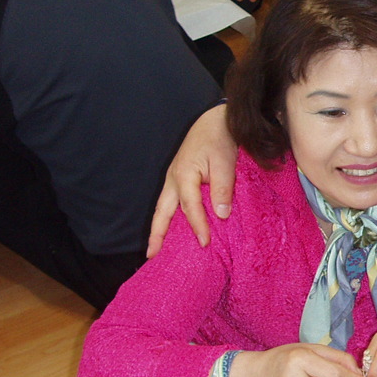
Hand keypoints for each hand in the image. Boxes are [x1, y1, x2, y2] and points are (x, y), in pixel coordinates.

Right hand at [147, 104, 236, 256]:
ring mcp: (173, 178)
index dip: (198, 226)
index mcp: (184, 175)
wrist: (214, 120)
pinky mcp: (179, 178)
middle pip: (162, 212)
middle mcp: (173, 179)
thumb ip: (222, 188)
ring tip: (155, 249)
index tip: (205, 243)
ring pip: (163, 208)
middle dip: (157, 234)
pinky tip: (172, 229)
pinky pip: (170, 202)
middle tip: (151, 256)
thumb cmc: (220, 139)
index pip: (190, 207)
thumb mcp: (224, 162)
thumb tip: (221, 215)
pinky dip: (167, 217)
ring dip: (159, 228)